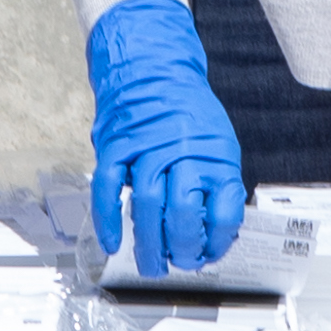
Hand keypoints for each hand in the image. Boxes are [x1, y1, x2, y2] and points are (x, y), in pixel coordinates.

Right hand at [82, 0, 248, 275]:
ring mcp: (144, 147)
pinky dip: (108, 219)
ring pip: (146, 206)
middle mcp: (181, 151)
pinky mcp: (115, 145)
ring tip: (151, 265)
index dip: (217, 240)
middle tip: (180, 264)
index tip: (210, 254)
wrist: (150, 64)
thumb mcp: (216, 141)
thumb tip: (215, 232)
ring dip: (148, 244)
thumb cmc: (185, 108)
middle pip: (182, 213)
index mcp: (214, 154)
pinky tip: (113, 243)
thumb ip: (215, 182)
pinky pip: (108, 188)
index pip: (222, 210)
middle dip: (182, 248)